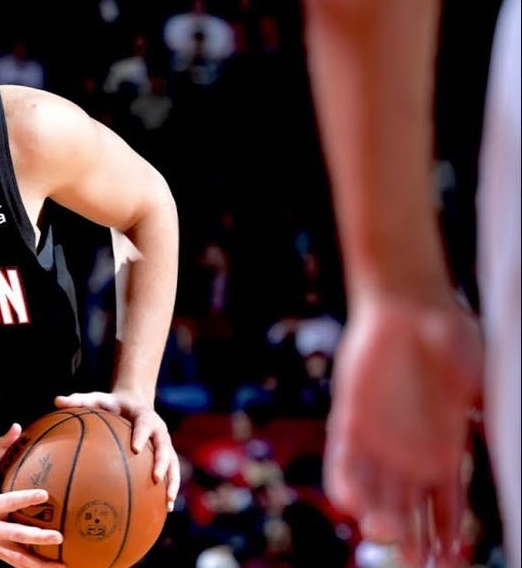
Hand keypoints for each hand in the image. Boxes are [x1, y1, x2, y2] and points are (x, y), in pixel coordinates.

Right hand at [0, 424, 65, 567]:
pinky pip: (18, 564)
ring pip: (19, 558)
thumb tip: (16, 426)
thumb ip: (0, 448)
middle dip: (37, 538)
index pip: (9, 501)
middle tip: (59, 537)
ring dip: (40, 564)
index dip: (26, 498)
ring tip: (63, 565)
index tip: (45, 494)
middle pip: (16, 535)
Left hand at [54, 390, 179, 510]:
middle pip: (165, 446)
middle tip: (155, 478)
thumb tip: (56, 401)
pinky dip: (169, 489)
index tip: (136, 448)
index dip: (142, 435)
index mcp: (143, 415)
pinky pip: (171, 473)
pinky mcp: (166, 456)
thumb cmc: (111, 404)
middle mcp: (158, 430)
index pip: (145, 423)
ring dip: (172, 482)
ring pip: (173, 463)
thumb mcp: (96, 399)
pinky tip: (166, 509)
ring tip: (168, 501)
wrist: (134, 404)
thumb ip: (78, 400)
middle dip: (162, 462)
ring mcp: (164, 444)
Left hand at [324, 294, 480, 566]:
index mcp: (446, 452)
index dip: (446, 537)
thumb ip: (488, 420)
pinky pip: (343, 459)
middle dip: (411, 540)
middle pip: (408, 511)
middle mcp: (410, 453)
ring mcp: (378, 438)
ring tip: (385, 534)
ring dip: (379, 518)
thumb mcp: (481, 385)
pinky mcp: (350, 418)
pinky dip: (345, 482)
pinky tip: (351, 503)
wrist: (410, 305)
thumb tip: (506, 443)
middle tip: (416, 561)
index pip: (446, 508)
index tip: (450, 561)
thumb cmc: (453, 339)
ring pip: (375, 493)